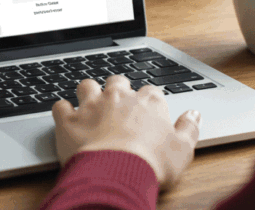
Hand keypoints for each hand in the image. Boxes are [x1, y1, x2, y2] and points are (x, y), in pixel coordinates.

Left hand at [51, 75, 200, 189]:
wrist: (116, 173)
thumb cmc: (151, 163)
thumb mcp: (182, 149)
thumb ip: (189, 128)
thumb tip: (194, 115)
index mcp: (148, 102)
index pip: (151, 91)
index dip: (149, 101)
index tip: (148, 112)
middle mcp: (119, 97)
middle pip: (117, 82)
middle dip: (117, 89)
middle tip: (118, 103)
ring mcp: (91, 106)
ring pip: (87, 85)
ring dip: (88, 92)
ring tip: (89, 104)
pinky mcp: (68, 120)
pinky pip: (60, 106)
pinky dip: (62, 110)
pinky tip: (65, 117)